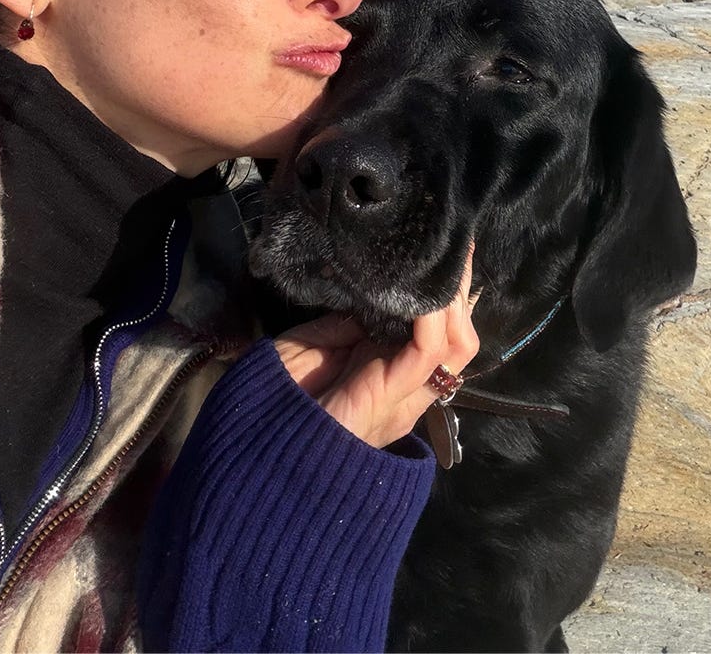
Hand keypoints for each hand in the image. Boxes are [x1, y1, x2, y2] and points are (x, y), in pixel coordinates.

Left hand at [273, 246, 479, 448]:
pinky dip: (431, 319)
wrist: (253, 457)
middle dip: (458, 295)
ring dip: (452, 302)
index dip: (445, 302)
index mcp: (387, 381)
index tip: (441, 260)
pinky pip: (425, 354)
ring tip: (444, 265)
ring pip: (454, 347)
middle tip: (455, 253)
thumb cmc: (272, 401)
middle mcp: (405, 392)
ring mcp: (402, 398)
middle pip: (456, 342)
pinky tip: (425, 292)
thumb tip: (373, 300)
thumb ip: (346, 327)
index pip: (437, 340)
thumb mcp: (312, 348)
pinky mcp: (388, 397)